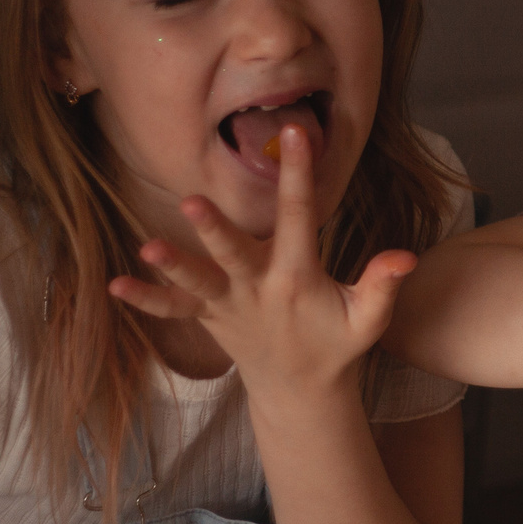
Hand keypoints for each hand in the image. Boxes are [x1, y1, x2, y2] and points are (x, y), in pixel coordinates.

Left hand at [111, 124, 415, 402]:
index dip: (298, 175)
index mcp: (298, 279)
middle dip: (215, 230)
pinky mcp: (208, 317)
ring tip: (146, 248)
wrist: (300, 391)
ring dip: (173, 266)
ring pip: (197, 282)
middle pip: (234, 255)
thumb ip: (383, 285)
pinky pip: (174, 310)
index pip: (300, 218)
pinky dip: (147, 300)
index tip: (295, 133)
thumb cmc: (337, 343)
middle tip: (191, 203)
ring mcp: (228, 306)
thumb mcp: (368, 318)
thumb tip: (406, 257)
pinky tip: (115, 286)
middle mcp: (258, 290)